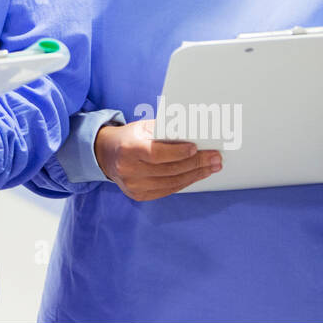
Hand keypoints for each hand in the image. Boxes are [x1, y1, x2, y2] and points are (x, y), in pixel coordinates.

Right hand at [93, 119, 221, 200]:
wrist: (107, 155)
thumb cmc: (130, 137)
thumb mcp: (143, 127)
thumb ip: (165, 131)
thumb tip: (194, 133)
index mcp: (128, 150)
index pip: (156, 154)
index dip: (177, 153)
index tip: (196, 148)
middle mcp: (129, 170)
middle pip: (169, 169)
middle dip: (196, 163)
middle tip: (215, 158)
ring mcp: (133, 186)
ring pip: (172, 182)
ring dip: (196, 174)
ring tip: (212, 166)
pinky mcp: (139, 195)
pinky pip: (168, 190)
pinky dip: (185, 182)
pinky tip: (197, 174)